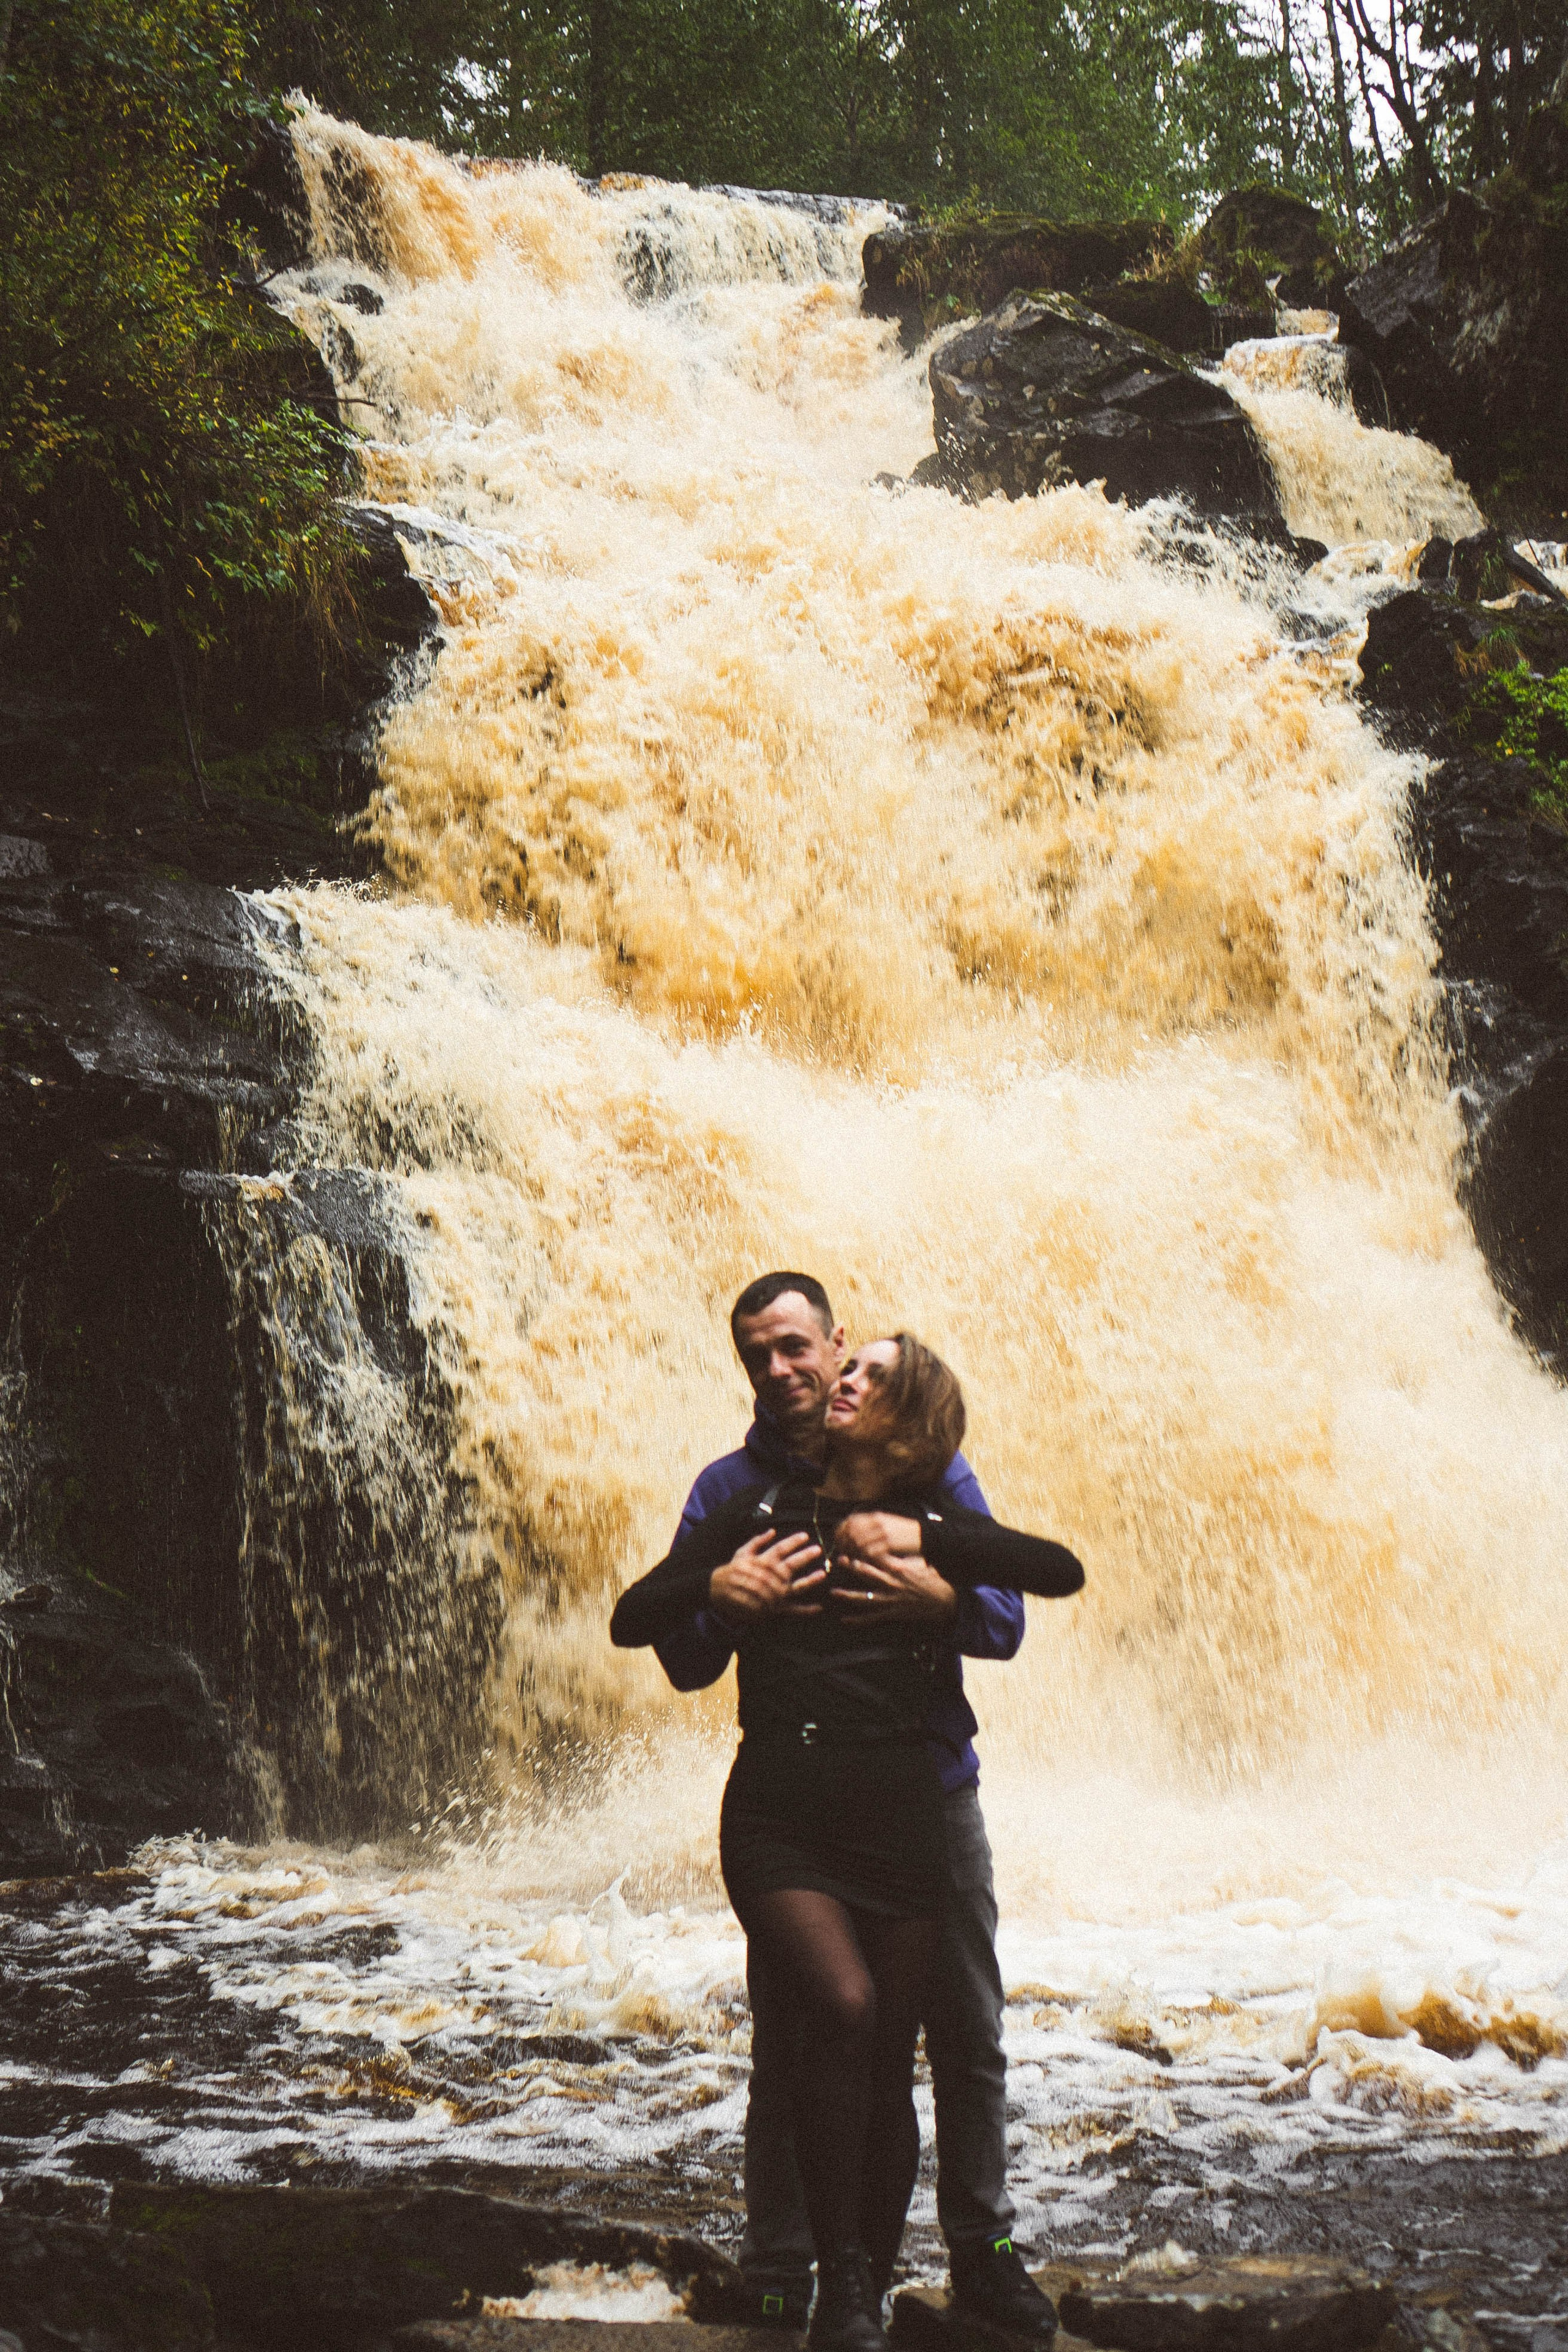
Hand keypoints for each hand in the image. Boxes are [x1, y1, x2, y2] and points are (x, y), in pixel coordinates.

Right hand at [709, 1530, 825, 1623]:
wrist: (718, 1592)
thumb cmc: (732, 1570)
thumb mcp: (742, 1552)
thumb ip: (758, 1541)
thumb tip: (773, 1530)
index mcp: (762, 1562)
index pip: (781, 1549)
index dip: (793, 1542)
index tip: (805, 1536)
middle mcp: (770, 1577)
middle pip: (791, 1565)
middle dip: (805, 1556)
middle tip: (818, 1549)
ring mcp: (773, 1593)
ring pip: (796, 1586)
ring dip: (810, 1580)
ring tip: (823, 1574)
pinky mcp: (773, 1608)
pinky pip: (792, 1609)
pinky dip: (806, 1609)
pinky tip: (819, 1607)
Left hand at [828, 1517, 957, 1626]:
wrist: (943, 1601)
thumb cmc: (931, 1579)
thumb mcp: (919, 1562)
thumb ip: (902, 1556)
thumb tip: (890, 1547)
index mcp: (899, 1569)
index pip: (878, 1559)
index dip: (864, 1552)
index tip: (852, 1546)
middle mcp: (893, 1584)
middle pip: (868, 1575)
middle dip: (852, 1568)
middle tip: (839, 1561)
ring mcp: (891, 1600)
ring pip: (866, 1598)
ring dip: (848, 1595)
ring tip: (834, 1592)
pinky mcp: (892, 1613)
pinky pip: (872, 1618)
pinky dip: (858, 1620)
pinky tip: (845, 1619)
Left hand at [834, 1510, 923, 1567]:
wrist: (926, 1536)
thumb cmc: (905, 1532)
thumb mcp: (887, 1522)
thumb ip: (871, 1524)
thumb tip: (853, 1528)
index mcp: (876, 1516)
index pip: (851, 1521)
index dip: (841, 1530)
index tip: (837, 1539)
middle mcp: (877, 1523)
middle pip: (852, 1531)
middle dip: (843, 1542)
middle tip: (841, 1551)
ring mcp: (883, 1533)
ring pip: (858, 1543)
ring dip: (851, 1552)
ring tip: (848, 1559)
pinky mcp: (889, 1544)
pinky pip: (870, 1552)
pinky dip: (863, 1558)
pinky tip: (861, 1562)